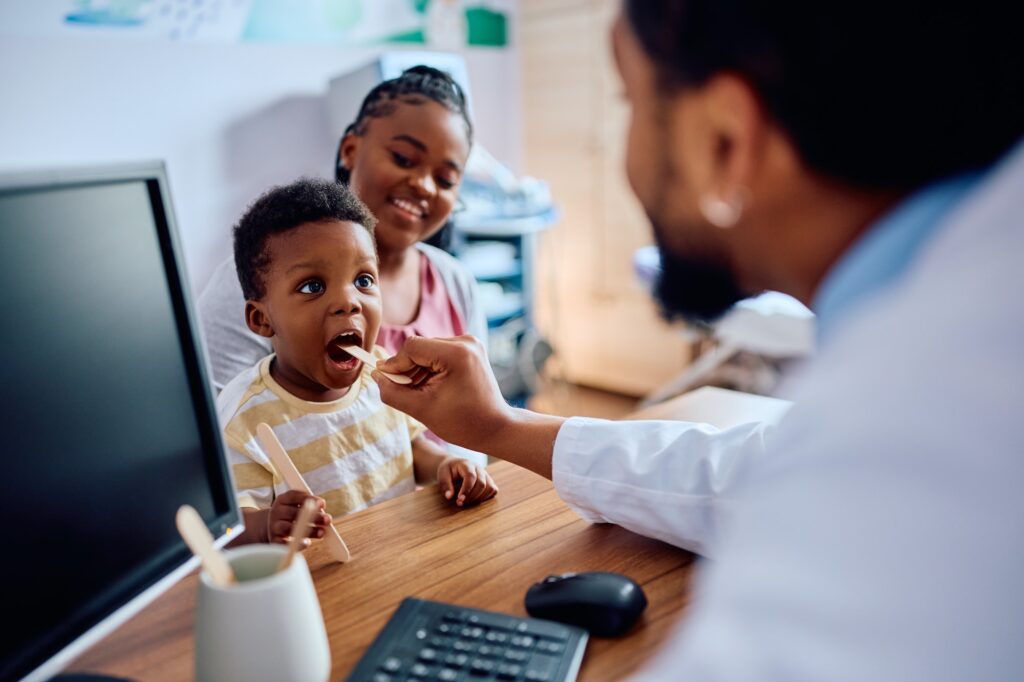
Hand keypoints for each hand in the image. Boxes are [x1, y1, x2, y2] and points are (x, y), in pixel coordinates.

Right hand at [266, 490, 331, 544]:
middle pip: (294, 512)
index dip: (310, 499)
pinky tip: (307, 543)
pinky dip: (297, 544)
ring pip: (290, 528)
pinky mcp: (274, 540)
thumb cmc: (293, 516)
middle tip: (327, 520)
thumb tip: (326, 517)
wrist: (274, 529)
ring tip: (322, 533)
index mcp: (282, 499)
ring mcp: (273, 526)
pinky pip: (285, 543)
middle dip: (313, 516)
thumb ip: (312, 508)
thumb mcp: (299, 507)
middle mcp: (276, 511)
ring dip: (308, 530)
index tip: (323, 504)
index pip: (294, 496)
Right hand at [374, 336, 511, 451]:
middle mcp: (466, 341)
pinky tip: (431, 387)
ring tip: (421, 393)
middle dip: (408, 369)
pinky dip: (429, 368)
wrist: (496, 427)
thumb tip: (375, 375)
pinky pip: (438, 353)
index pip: (412, 347)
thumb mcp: (422, 410)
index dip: (395, 365)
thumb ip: (393, 392)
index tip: (387, 382)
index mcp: (457, 353)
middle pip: (419, 347)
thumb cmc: (464, 423)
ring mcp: (469, 343)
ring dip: (418, 369)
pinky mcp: (469, 349)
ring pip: (427, 350)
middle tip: (406, 392)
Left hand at [437, 457, 498, 506]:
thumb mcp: (442, 475)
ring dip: (479, 498)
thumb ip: (445, 485)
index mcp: (467, 464)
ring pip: (489, 487)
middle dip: (471, 496)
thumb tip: (449, 496)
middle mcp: (479, 468)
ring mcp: (485, 474)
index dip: (466, 490)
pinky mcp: (488, 480)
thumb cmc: (448, 470)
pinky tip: (475, 500)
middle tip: (460, 503)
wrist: (454, 464)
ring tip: (467, 502)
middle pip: (481, 483)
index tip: (459, 500)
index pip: (471, 476)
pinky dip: (487, 497)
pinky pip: (493, 490)